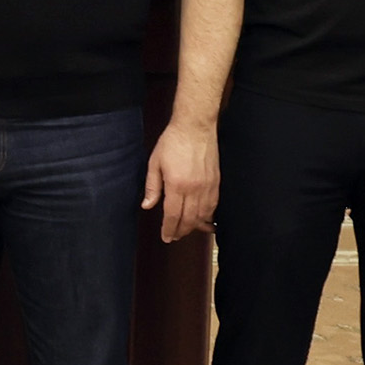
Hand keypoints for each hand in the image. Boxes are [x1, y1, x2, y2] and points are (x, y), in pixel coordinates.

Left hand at [145, 116, 218, 242]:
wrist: (195, 127)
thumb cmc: (173, 142)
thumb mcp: (155, 163)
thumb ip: (152, 187)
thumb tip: (147, 205)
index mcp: (177, 185)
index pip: (173, 216)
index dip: (169, 229)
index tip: (166, 237)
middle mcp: (194, 189)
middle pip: (189, 219)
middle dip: (181, 231)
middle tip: (174, 236)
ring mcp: (208, 186)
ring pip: (203, 215)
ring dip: (195, 226)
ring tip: (187, 230)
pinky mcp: (216, 182)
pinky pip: (214, 206)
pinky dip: (209, 216)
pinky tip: (204, 220)